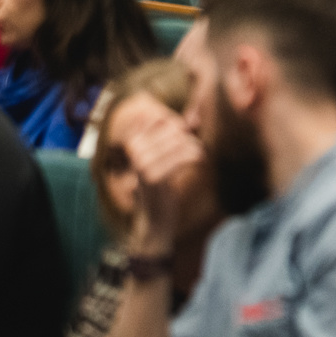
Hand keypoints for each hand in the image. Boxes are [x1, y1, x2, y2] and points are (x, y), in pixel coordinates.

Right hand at [116, 94, 205, 249]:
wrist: (156, 219)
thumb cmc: (161, 185)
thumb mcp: (162, 157)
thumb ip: (171, 136)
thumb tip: (192, 118)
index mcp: (133, 141)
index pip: (161, 119)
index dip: (180, 126)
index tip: (190, 136)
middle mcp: (134, 150)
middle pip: (173, 130)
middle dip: (190, 138)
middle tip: (198, 148)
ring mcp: (141, 163)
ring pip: (179, 142)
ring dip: (196, 147)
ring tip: (201, 154)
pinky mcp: (152, 176)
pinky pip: (181, 157)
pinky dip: (196, 156)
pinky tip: (201, 160)